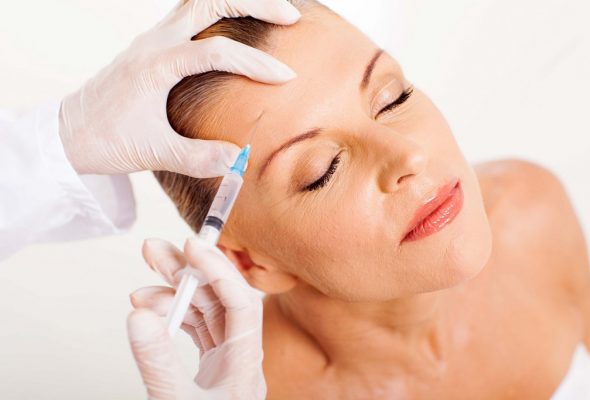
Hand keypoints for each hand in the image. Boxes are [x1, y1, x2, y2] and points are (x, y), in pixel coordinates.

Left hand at [59, 0, 299, 177]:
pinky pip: (190, 15)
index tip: (285, 78)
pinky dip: (219, 12)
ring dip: (236, 1)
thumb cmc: (105, 141)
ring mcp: (152, 40)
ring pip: (199, 1)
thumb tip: (240, 159)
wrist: (68, 134)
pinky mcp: (153, 47)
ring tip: (273, 11)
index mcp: (155, 65)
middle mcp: (154, 43)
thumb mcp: (153, 153)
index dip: (255, 62)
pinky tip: (237, 27)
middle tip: (291, 17)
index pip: (216, 51)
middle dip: (254, 4)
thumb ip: (197, 158)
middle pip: (209, 1)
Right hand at [128, 237, 264, 399]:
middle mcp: (242, 356)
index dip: (217, 268)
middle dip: (187, 271)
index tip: (190, 246)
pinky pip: (198, 329)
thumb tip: (139, 316)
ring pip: (206, 312)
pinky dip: (175, 317)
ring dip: (175, 295)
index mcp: (246, 363)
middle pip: (220, 299)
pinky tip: (152, 312)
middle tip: (155, 250)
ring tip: (141, 291)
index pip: (241, 301)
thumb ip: (158, 360)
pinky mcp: (215, 367)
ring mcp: (228, 361)